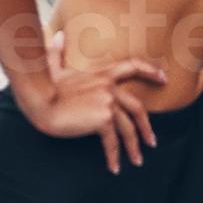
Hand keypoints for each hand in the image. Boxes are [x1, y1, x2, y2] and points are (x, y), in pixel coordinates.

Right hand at [16, 33, 167, 171]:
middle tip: (151, 142)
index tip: (164, 79)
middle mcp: (108, 87)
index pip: (132, 66)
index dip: (150, 71)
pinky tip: (114, 168)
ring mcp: (107, 102)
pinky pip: (113, 141)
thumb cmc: (42, 86)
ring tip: (137, 161)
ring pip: (128, 128)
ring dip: (134, 147)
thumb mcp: (53, 67)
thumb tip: (57, 35)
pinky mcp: (102, 119)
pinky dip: (114, 156)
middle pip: (137, 107)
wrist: (38, 101)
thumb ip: (57, 52)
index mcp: (101, 74)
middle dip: (146, 127)